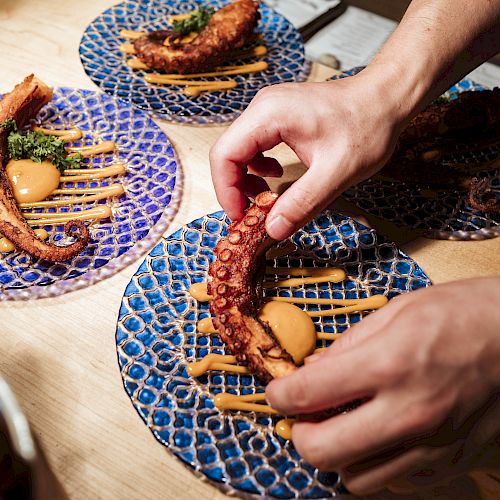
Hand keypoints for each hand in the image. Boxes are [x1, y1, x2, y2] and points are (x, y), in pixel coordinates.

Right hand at [210, 73, 406, 239]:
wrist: (386, 99)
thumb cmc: (367, 126)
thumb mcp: (336, 172)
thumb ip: (302, 202)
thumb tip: (272, 229)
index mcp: (269, 115)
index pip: (225, 155)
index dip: (226, 191)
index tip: (240, 217)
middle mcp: (263, 108)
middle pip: (228, 153)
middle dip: (235, 188)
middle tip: (252, 215)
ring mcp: (270, 110)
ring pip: (240, 151)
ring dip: (246, 180)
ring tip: (265, 199)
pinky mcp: (279, 117)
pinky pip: (255, 146)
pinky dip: (259, 168)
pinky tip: (276, 177)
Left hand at [266, 278, 499, 494]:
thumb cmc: (463, 313)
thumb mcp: (397, 310)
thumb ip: (348, 344)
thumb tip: (313, 368)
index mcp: (389, 364)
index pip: (307, 394)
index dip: (279, 394)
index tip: (277, 391)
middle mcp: (408, 413)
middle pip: (322, 452)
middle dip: (300, 434)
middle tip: (304, 413)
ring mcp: (431, 446)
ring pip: (354, 479)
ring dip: (337, 452)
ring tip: (344, 422)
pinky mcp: (450, 462)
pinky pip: (393, 481)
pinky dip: (374, 462)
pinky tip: (380, 433)